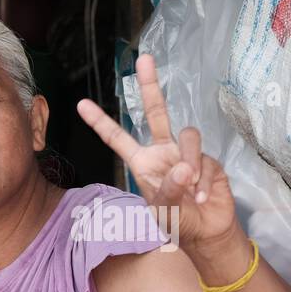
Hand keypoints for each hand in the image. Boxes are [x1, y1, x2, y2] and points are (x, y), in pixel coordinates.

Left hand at [76, 54, 238, 249]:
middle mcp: (163, 152)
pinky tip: (201, 197)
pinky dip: (204, 179)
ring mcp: (186, 153)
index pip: (118, 139)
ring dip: (190, 162)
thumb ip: (169, 190)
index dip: (100, 122)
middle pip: (156, 112)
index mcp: (142, 163)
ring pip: (187, 136)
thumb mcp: (164, 211)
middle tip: (143, 59)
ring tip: (191, 189)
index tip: (81, 104)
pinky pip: (205, 159)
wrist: (208, 232)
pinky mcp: (209, 159)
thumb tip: (184, 168)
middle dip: (150, 85)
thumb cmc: (178, 222)